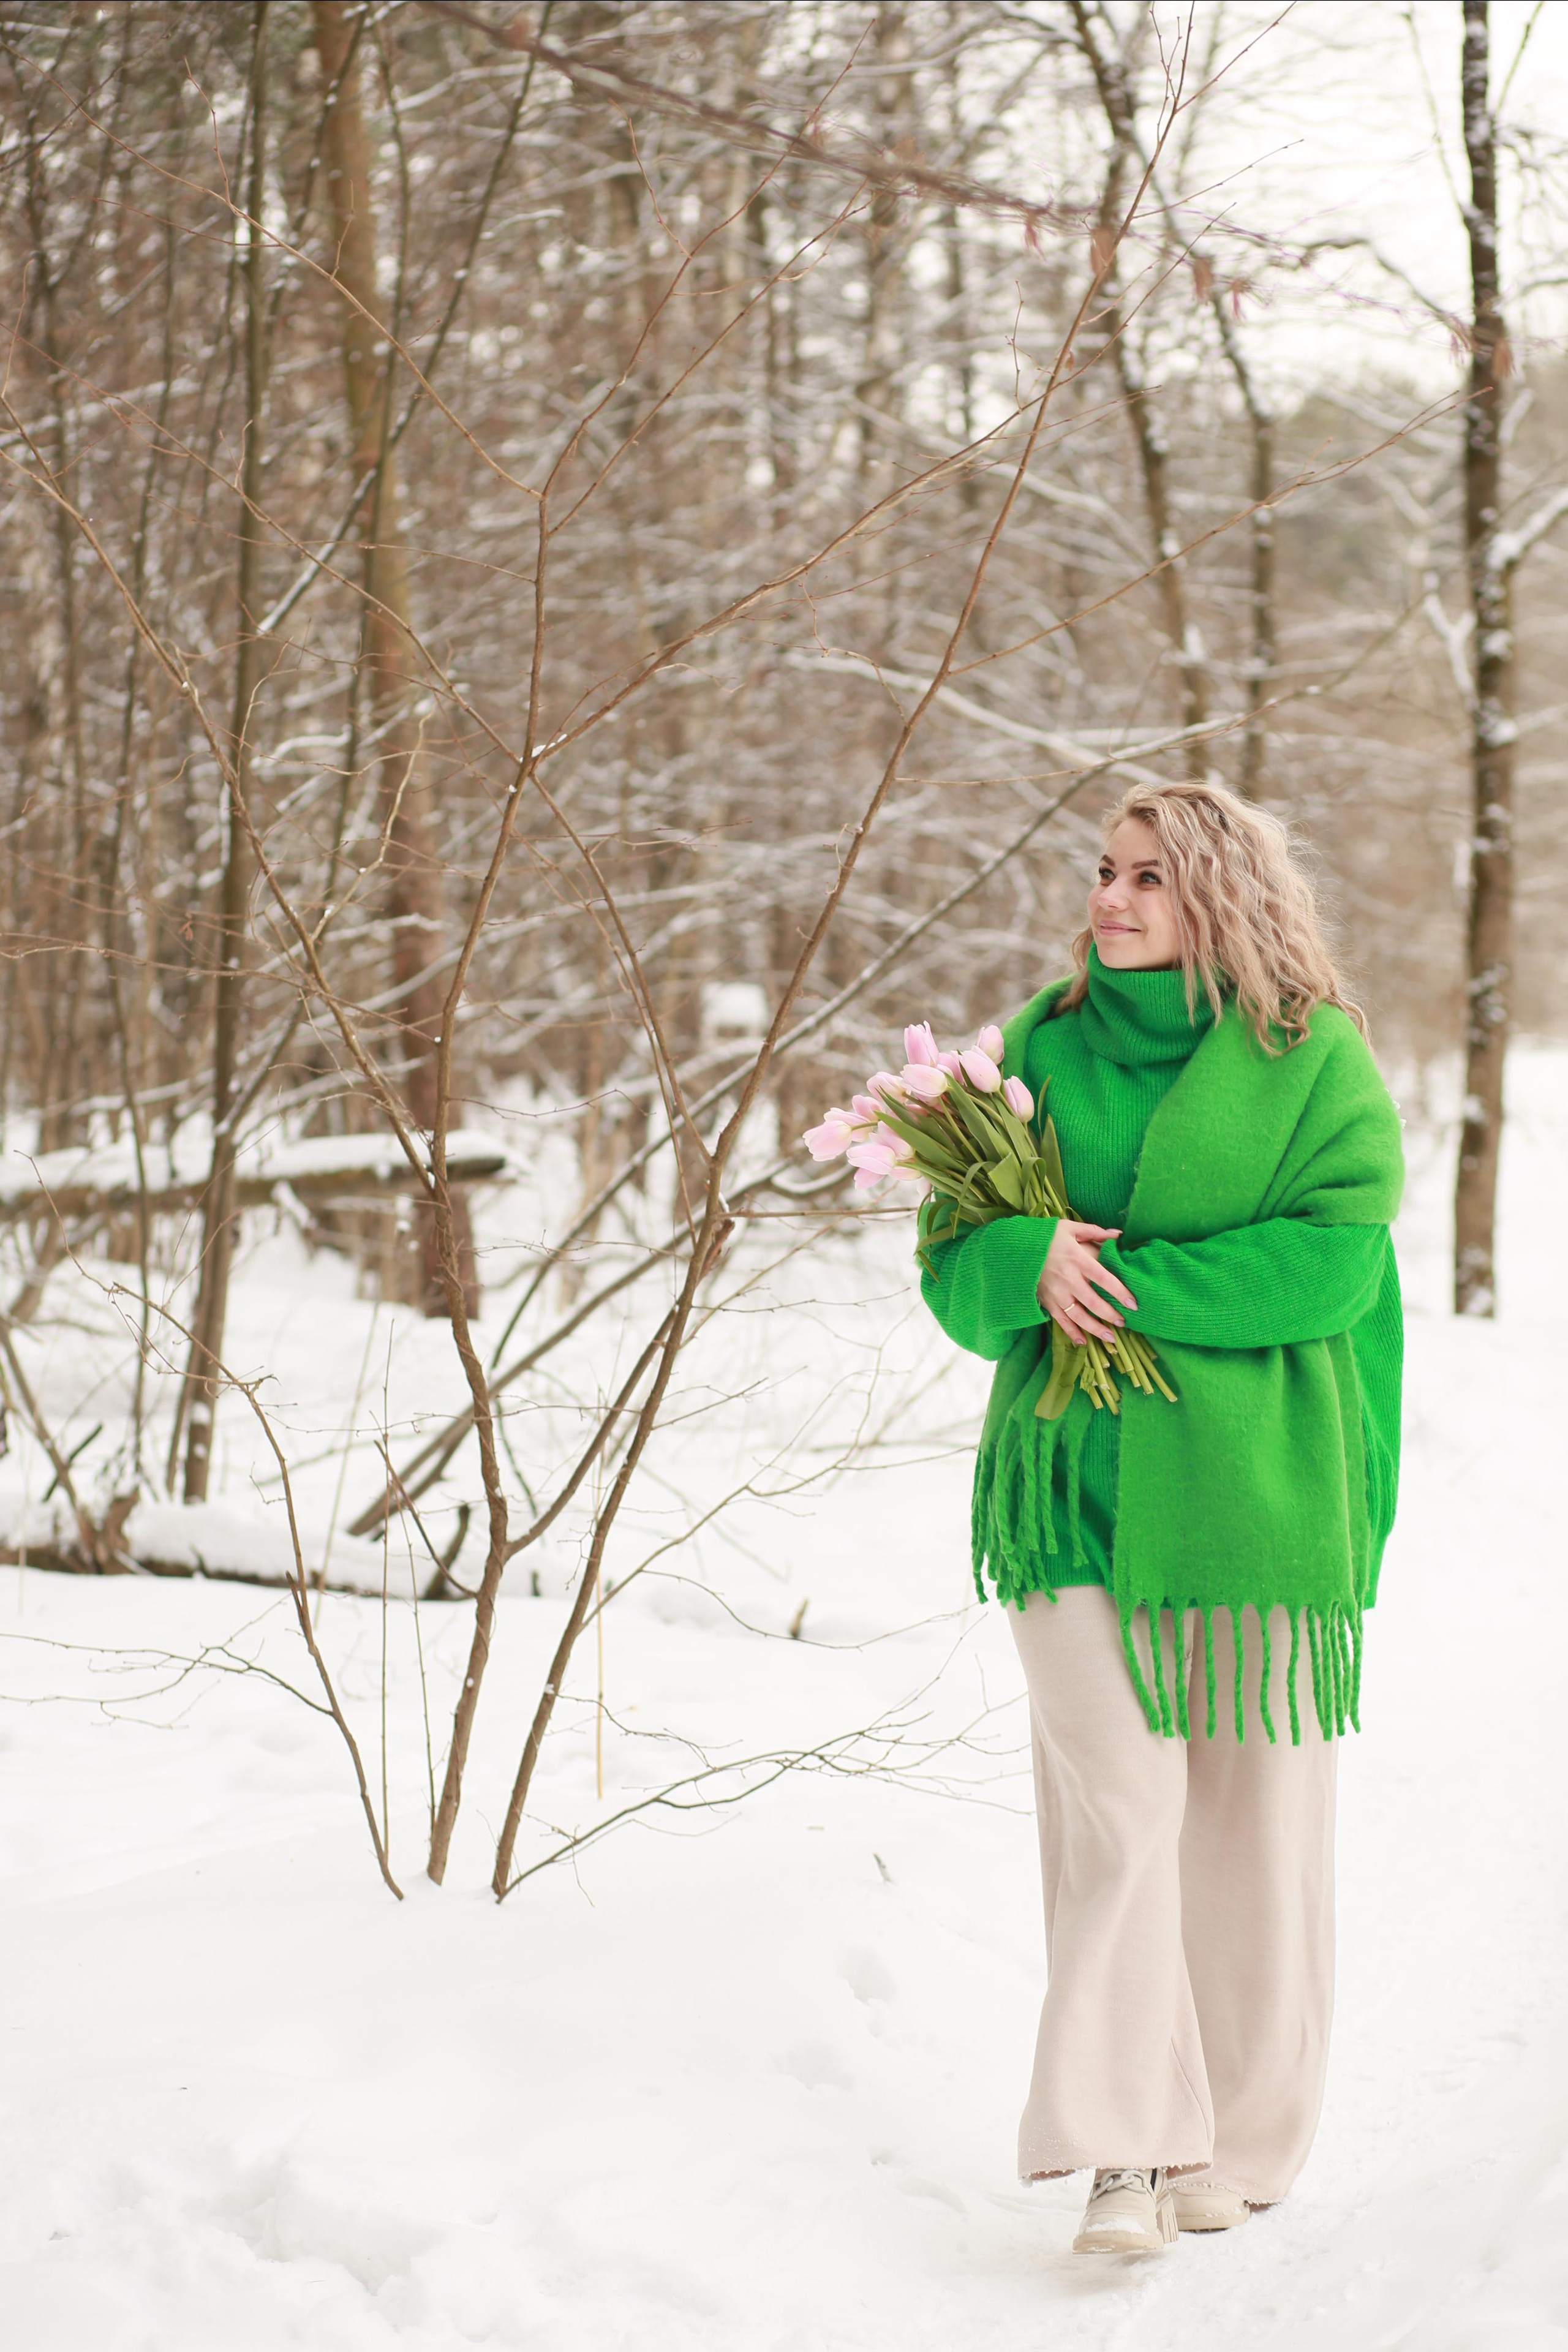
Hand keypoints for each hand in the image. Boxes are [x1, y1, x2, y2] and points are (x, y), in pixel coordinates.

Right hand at [1037, 1220, 1136, 1346]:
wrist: (1013, 1248)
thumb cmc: (1044, 1236)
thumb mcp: (1069, 1228)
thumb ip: (1094, 1232)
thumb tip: (1118, 1234)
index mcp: (1077, 1259)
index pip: (1104, 1279)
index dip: (1120, 1292)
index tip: (1133, 1304)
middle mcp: (1068, 1279)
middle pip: (1093, 1302)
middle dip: (1111, 1315)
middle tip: (1124, 1322)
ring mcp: (1056, 1293)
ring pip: (1079, 1316)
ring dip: (1095, 1328)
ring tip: (1110, 1337)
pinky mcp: (1046, 1301)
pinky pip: (1061, 1321)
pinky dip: (1071, 1332)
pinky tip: (1082, 1341)